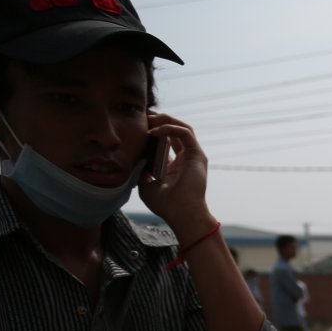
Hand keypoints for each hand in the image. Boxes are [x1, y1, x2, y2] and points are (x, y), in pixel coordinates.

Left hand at [137, 113, 210, 234]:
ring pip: (182, 127)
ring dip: (165, 120)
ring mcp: (193, 156)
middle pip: (174, 129)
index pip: (165, 140)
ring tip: (149, 119)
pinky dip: (170, 128)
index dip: (152, 130)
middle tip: (142, 116)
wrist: (181, 213)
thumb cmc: (165, 204)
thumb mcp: (145, 183)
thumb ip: (142, 169)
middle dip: (158, 120)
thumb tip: (134, 156)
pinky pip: (185, 133)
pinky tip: (155, 131)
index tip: (137, 125)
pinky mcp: (197, 155)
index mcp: (175, 165)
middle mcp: (185, 158)